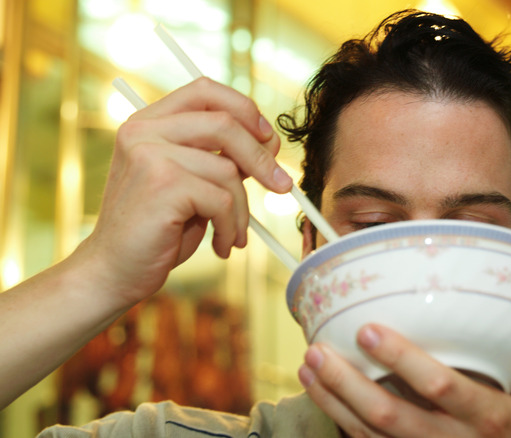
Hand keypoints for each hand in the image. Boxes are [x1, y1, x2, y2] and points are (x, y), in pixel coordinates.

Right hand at [77, 77, 291, 307]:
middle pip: (225, 123)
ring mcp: (149, 154)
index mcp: (148, 122)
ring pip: (228, 171)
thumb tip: (270, 141)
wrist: (114, 271)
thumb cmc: (157, 229)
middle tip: (281, 186)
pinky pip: (222, 201)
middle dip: (261, 158)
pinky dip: (230, 228)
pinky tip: (220, 245)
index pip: (205, 91)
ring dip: (242, 211)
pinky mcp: (162, 184)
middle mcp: (143, 131)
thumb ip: (218, 156)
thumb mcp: (191, 182)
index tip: (268, 139)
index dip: (244, 109)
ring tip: (233, 234)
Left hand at [298, 293, 510, 437]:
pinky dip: (336, 417)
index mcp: (490, 418)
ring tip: (310, 361)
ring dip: (333, 398)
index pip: (442, 388)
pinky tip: (316, 387)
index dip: (403, 360)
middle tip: (321, 348)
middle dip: (350, 384)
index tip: (370, 327)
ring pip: (368, 435)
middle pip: (390, 417)